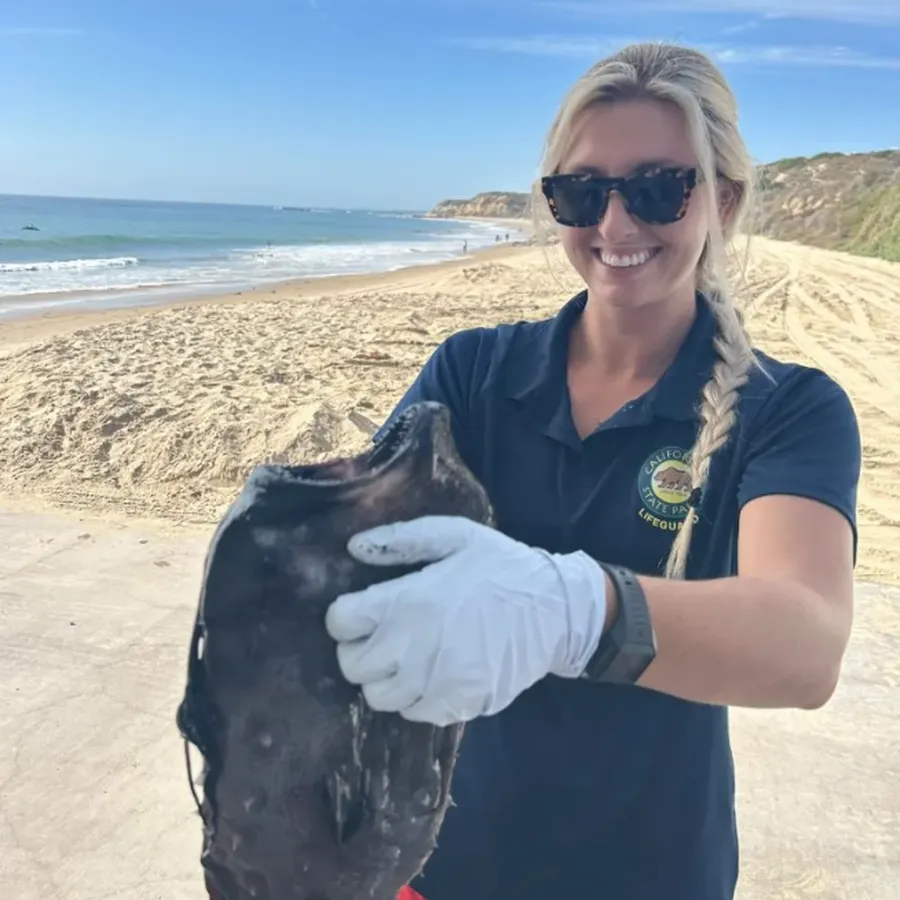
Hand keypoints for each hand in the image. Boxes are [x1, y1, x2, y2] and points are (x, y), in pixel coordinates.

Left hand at [325, 516, 608, 725]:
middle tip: (381, 636)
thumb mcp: (455, 535)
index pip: (340, 622)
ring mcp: (434, 683)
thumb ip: (401, 540)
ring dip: (383, 677)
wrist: (555, 610)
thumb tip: (354, 548)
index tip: (360, 610)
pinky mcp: (456, 705)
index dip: (345, 615)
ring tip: (405, 658)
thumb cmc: (501, 566)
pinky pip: (412, 713)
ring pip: (377, 696)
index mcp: (407, 602)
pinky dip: (414, 698)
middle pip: (351, 665)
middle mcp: (412, 648)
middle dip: (358, 649)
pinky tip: (432, 674)